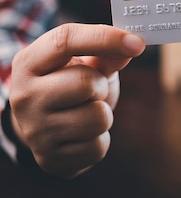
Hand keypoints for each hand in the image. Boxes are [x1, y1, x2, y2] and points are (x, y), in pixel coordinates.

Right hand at [9, 24, 144, 177]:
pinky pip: (98, 147)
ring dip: (103, 114)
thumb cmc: (69, 85)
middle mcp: (24, 96)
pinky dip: (100, 140)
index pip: (66, 40)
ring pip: (98, 117)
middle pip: (86, 83)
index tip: (137, 43)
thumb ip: (106, 53)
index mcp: (29, 62)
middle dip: (101, 86)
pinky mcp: (50, 159)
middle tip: (93, 90)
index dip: (105, 38)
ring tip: (86, 112)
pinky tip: (83, 134)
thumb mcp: (84, 63)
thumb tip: (133, 45)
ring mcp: (35, 130)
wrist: (44, 127)